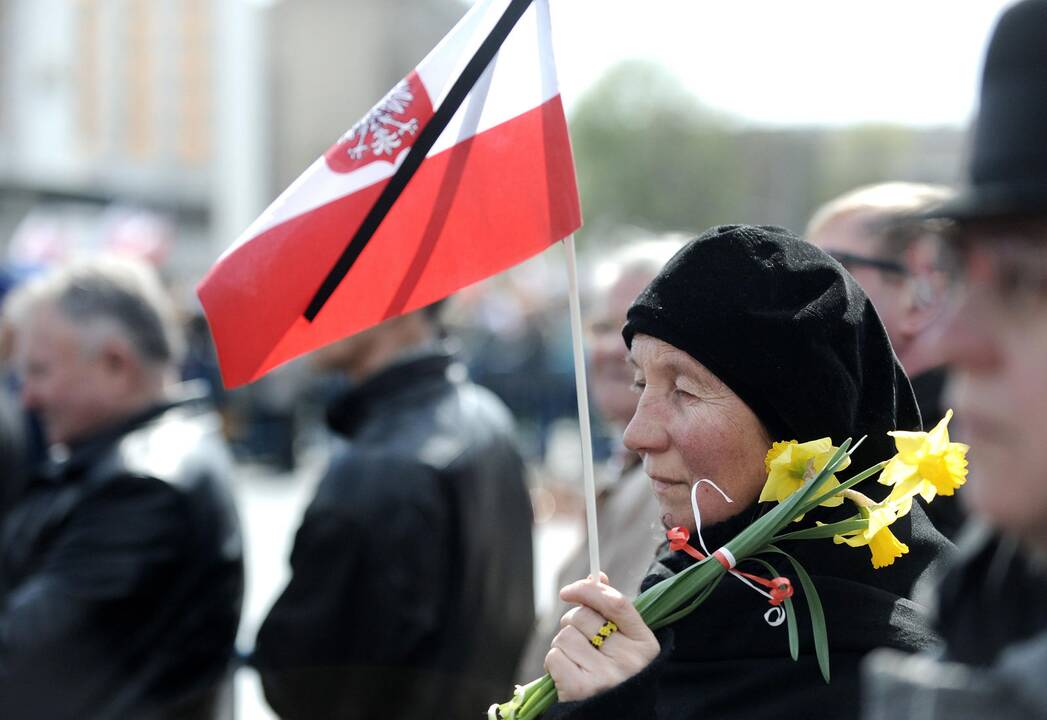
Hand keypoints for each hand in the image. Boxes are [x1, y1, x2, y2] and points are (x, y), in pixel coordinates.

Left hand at [544, 576, 659, 701]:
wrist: (614, 717)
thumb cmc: (617, 675)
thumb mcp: (625, 644)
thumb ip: (611, 611)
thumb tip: (595, 576)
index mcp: (645, 643)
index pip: (615, 602)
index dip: (588, 590)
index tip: (568, 591)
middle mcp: (629, 659)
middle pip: (582, 617)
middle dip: (572, 623)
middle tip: (580, 641)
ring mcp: (606, 675)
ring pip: (564, 636)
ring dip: (563, 645)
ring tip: (576, 662)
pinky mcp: (581, 689)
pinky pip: (554, 656)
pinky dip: (554, 663)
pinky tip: (567, 675)